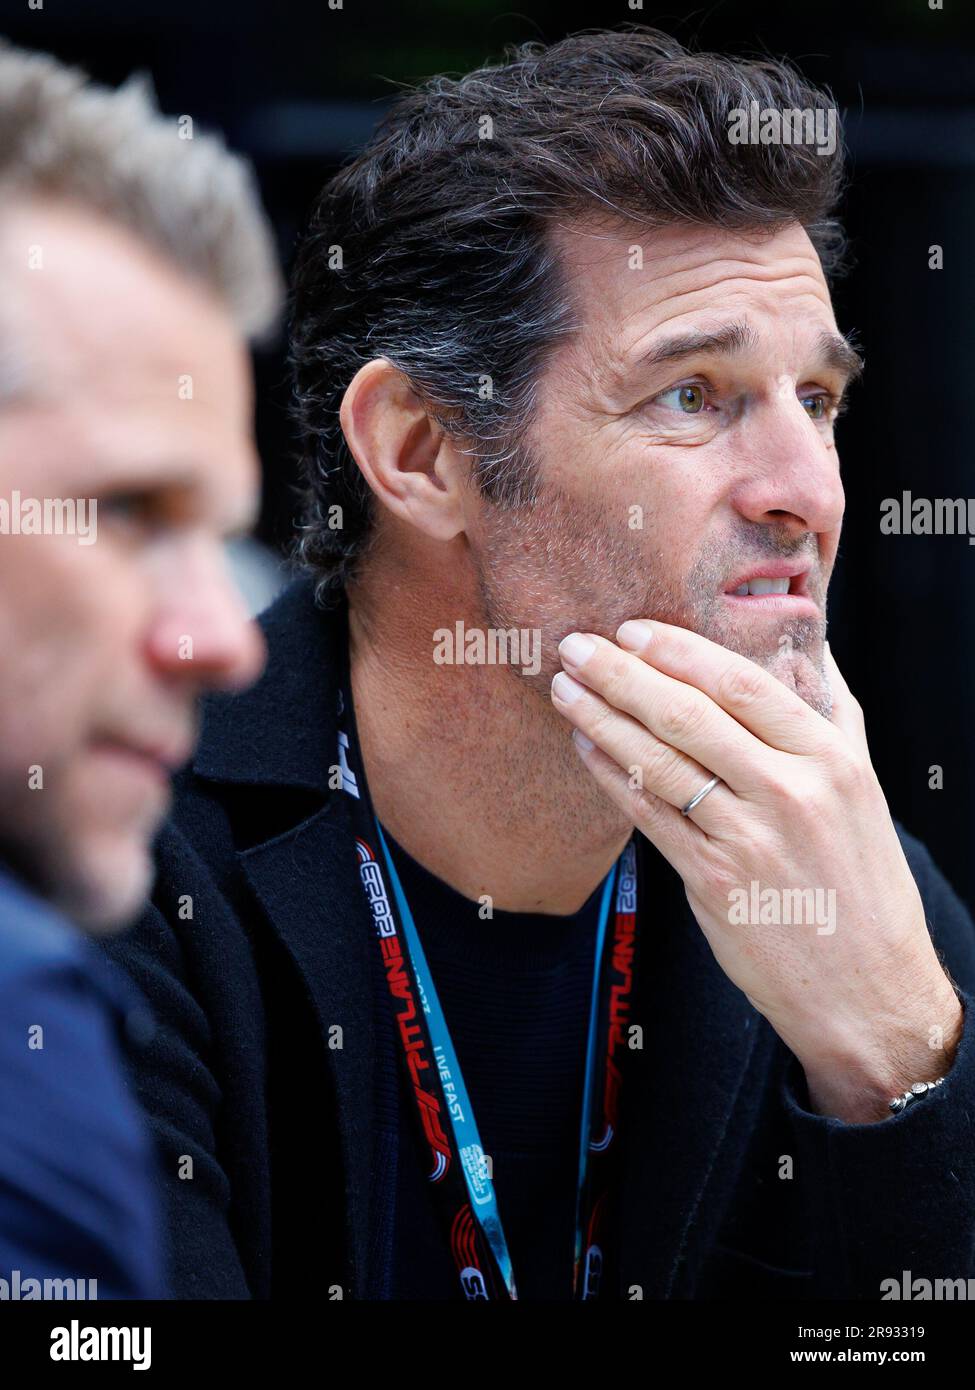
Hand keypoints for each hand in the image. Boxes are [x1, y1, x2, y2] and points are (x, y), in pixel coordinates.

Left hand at [551, 620, 961, 1122]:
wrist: (865, 989)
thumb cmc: (861, 883)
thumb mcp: (864, 788)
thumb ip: (834, 715)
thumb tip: (810, 647)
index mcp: (830, 760)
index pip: (743, 685)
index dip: (681, 652)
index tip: (635, 630)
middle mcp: (791, 794)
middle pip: (691, 717)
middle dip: (623, 675)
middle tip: (577, 647)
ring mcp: (749, 840)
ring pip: (660, 764)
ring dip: (602, 720)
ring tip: (565, 689)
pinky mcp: (713, 882)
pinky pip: (649, 817)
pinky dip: (612, 776)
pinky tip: (586, 747)